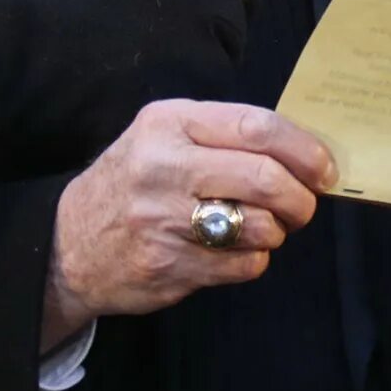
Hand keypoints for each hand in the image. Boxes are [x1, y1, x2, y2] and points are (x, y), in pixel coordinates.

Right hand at [40, 99, 336, 349]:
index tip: (325, 168)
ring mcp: (162, 220)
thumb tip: (308, 153)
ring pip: (260, 226)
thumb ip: (227, 135)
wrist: (65, 244)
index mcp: (169, 123)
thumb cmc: (135, 182)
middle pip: (265, 178)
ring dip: (277, 231)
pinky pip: (243, 264)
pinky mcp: (167, 266)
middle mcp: (164, 167)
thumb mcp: (166, 136)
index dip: (305, 149)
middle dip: (300, 197)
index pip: (257, 126)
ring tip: (263, 227)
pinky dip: (253, 259)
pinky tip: (234, 251)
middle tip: (304, 205)